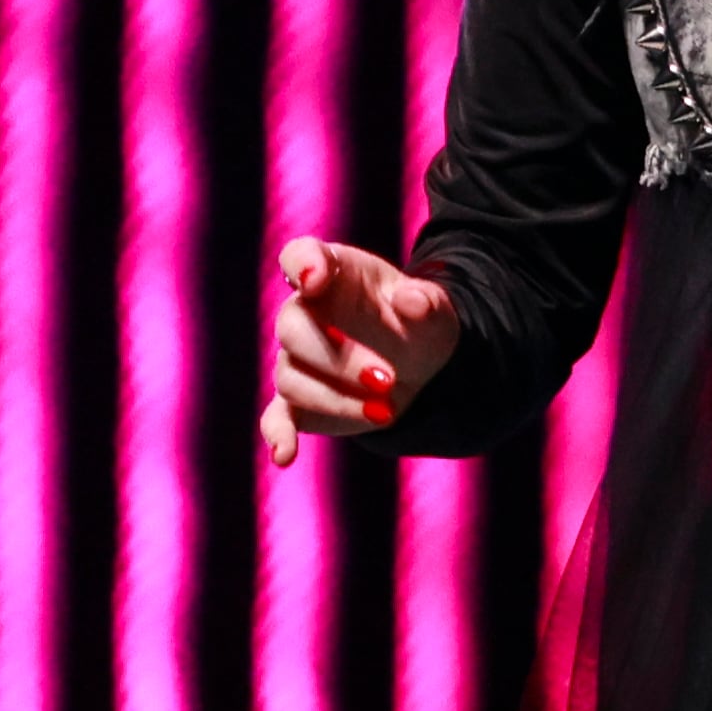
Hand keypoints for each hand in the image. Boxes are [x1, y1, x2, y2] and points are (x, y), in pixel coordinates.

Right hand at [257, 239, 460, 467]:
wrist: (422, 365)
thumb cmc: (419, 322)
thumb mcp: (435, 309)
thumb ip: (426, 301)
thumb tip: (411, 301)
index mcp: (335, 273)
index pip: (301, 255)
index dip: (302, 263)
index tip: (314, 278)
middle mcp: (305, 312)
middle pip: (293, 328)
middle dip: (339, 357)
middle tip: (388, 379)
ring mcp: (296, 359)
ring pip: (292, 378)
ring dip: (337, 398)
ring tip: (387, 411)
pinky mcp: (296, 402)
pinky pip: (276, 417)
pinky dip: (278, 435)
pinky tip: (285, 455)